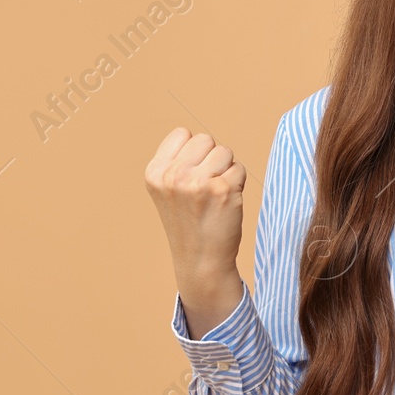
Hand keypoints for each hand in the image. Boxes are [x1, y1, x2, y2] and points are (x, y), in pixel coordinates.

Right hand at [145, 127, 246, 336]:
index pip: (183, 133)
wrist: (201, 261)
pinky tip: (226, 203)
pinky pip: (240, 169)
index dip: (194, 152)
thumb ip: (177, 162)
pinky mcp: (223, 190)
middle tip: (205, 188)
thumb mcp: (168, 189)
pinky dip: (239, 183)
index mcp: (155, 172)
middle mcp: (173, 176)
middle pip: (206, 139)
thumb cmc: (189, 221)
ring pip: (225, 151)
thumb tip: (202, 139)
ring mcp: (198, 182)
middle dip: (211, 158)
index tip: (191, 177)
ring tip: (215, 195)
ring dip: (226, 170)